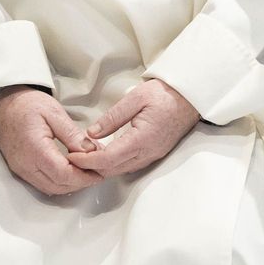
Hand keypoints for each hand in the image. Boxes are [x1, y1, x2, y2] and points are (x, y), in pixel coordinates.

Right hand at [0, 85, 102, 195]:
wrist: (2, 106)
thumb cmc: (27, 105)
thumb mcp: (55, 113)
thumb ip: (73, 135)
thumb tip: (92, 151)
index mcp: (35, 149)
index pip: (63, 174)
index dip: (84, 177)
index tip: (100, 172)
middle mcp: (26, 165)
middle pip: (57, 186)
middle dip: (80, 183)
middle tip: (99, 173)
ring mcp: (21, 170)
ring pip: (50, 188)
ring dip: (71, 185)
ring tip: (88, 172)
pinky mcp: (21, 170)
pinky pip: (42, 184)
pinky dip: (60, 182)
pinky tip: (72, 172)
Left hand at [67, 79, 200, 178]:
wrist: (191, 97)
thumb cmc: (166, 94)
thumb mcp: (136, 98)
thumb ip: (113, 117)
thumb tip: (92, 133)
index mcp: (142, 139)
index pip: (108, 159)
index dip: (87, 161)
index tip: (72, 156)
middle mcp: (148, 152)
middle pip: (112, 170)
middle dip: (90, 167)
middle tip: (74, 156)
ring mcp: (152, 155)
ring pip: (120, 171)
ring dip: (102, 167)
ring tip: (86, 155)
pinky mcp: (155, 154)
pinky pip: (130, 166)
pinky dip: (114, 164)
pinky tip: (105, 154)